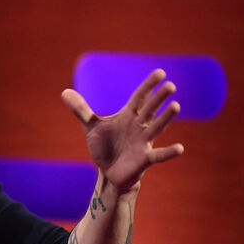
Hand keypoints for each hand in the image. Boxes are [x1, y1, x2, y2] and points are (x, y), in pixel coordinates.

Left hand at [61, 69, 183, 192]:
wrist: (107, 171)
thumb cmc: (104, 146)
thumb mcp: (91, 126)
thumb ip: (81, 110)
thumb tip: (64, 91)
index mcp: (128, 116)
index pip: (140, 97)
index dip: (148, 85)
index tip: (160, 72)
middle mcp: (139, 127)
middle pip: (150, 110)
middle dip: (159, 98)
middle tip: (170, 85)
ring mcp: (143, 142)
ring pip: (157, 128)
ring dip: (166, 118)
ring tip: (176, 106)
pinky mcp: (144, 159)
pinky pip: (158, 155)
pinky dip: (168, 152)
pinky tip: (180, 148)